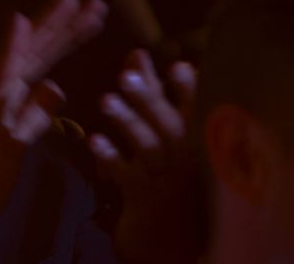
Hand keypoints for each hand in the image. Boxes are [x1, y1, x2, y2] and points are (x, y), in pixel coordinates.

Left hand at [89, 50, 199, 263]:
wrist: (166, 238)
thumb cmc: (165, 172)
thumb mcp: (160, 131)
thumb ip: (152, 93)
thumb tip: (136, 54)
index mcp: (199, 140)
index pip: (197, 109)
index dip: (187, 88)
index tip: (178, 66)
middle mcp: (189, 159)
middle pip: (171, 125)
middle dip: (149, 99)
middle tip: (125, 76)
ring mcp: (169, 180)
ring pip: (149, 148)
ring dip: (128, 122)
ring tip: (106, 101)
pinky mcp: (146, 200)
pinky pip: (128, 176)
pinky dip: (112, 158)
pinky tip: (95, 142)